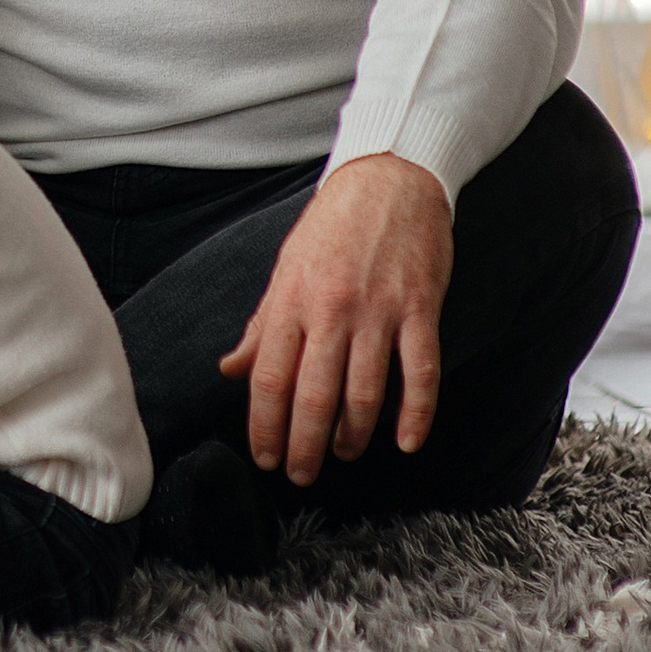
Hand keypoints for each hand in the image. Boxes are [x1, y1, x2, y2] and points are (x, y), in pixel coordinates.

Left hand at [218, 154, 452, 486]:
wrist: (389, 176)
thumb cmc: (332, 225)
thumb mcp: (286, 268)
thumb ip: (262, 324)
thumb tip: (230, 369)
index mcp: (291, 299)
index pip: (269, 377)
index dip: (265, 426)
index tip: (265, 458)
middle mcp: (330, 308)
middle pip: (313, 395)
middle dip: (303, 445)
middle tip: (301, 475)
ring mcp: (378, 309)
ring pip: (364, 392)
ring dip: (353, 435)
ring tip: (345, 453)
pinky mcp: (420, 307)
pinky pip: (420, 372)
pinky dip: (415, 414)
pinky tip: (406, 442)